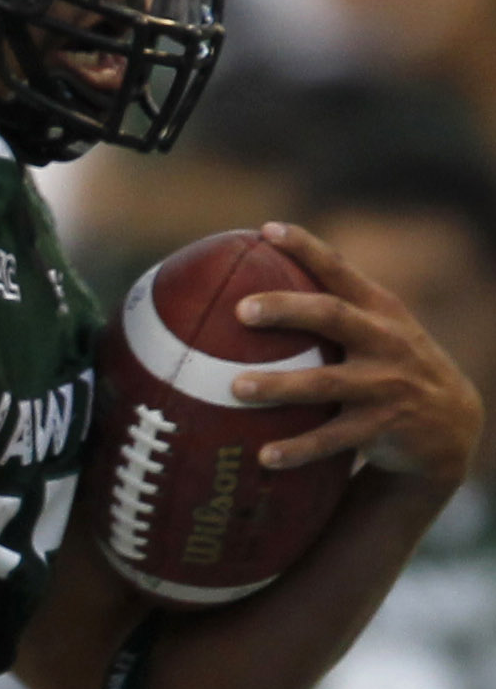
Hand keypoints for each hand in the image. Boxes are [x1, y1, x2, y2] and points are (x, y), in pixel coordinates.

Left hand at [235, 219, 483, 485]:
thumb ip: (332, 316)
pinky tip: (264, 457)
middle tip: (241, 309)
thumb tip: (249, 300)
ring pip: (326, 383)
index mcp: (379, 310)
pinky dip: (299, 448)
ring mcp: (386, 383)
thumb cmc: (391, 370)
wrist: (451, 422)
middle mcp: (385, 339)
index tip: (266, 231)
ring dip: (280, 385)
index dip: (304, 247)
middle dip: (287, 309)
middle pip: (331, 316)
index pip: (339, 270)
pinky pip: (333, 439)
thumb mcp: (376, 333)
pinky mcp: (384, 425)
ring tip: (236, 388)